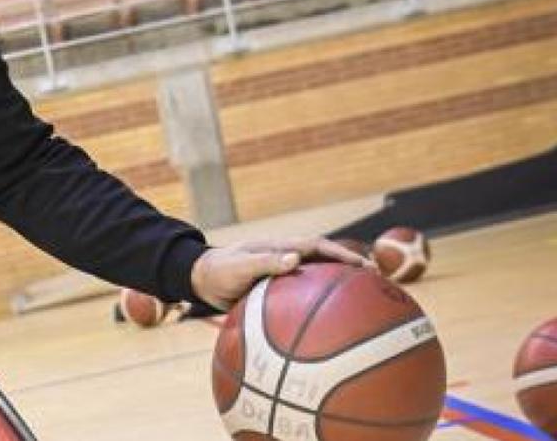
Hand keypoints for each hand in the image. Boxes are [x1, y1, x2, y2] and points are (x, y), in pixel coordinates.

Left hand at [190, 237, 369, 311]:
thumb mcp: (238, 267)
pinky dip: (317, 306)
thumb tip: (296, 259)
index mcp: (279, 248)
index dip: (342, 254)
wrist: (198, 279)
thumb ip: (264, 262)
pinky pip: (301, 298)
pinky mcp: (276, 290)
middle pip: (324, 261)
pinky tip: (327, 328)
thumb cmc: (217, 271)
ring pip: (315, 279)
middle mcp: (285, 258)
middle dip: (349, 269)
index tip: (364, 266)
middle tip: (376, 283)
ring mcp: (281, 274)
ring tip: (362, 305)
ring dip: (337, 287)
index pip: (318, 247)